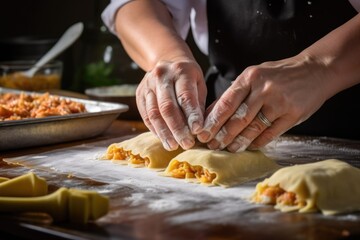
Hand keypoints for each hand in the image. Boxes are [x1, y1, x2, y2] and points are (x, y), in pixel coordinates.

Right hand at [136, 59, 206, 150]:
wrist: (166, 61)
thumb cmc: (187, 77)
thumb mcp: (198, 84)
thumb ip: (198, 104)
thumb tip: (199, 129)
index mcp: (181, 71)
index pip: (185, 96)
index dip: (191, 115)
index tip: (197, 131)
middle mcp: (161, 76)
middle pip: (167, 106)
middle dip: (177, 128)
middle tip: (186, 144)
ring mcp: (148, 85)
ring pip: (154, 113)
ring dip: (164, 132)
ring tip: (173, 146)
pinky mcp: (139, 94)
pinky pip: (146, 115)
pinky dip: (155, 129)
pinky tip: (163, 139)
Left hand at [197, 55, 331, 151]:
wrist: (316, 70)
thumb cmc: (279, 75)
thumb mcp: (255, 75)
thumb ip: (235, 93)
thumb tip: (212, 112)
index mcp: (250, 77)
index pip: (226, 102)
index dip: (212, 121)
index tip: (202, 133)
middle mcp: (263, 89)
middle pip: (238, 118)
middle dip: (222, 135)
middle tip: (212, 145)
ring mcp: (279, 102)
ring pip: (253, 128)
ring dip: (238, 141)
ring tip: (228, 149)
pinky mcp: (292, 114)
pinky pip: (271, 133)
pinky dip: (258, 142)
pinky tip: (249, 146)